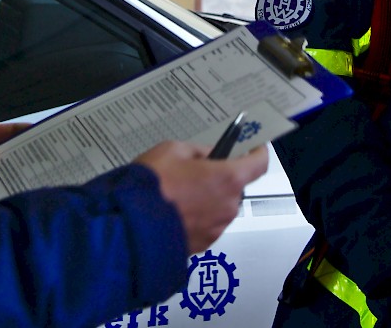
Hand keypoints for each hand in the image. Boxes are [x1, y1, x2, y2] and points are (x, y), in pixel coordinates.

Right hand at [135, 140, 267, 253]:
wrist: (131, 226)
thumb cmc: (153, 184)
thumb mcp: (172, 150)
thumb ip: (198, 151)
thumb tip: (209, 156)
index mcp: (227, 178)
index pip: (259, 164)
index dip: (259, 153)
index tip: (254, 147)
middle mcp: (229, 205)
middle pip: (235, 186)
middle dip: (221, 177)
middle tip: (197, 171)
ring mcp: (218, 227)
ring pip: (221, 206)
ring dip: (209, 198)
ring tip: (180, 194)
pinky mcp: (205, 244)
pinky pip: (208, 223)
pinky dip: (198, 216)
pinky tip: (175, 212)